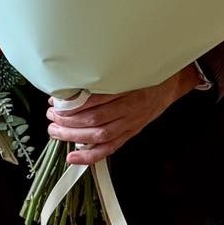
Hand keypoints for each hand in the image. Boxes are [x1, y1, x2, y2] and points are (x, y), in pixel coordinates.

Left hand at [45, 67, 197, 164]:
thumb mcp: (127, 67)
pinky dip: (90, 156)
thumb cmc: (147, 72)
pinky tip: (74, 157)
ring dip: (73, 135)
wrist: (171, 82)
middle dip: (68, 120)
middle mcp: (129, 109)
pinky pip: (110, 149)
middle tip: (51, 115)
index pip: (95, 100)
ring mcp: (130, 123)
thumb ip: (104, 75)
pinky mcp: (130, 133)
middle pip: (94, 119)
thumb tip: (75, 82)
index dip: (73, 103)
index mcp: (127, 89)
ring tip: (55, 130)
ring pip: (99, 135)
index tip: (57, 101)